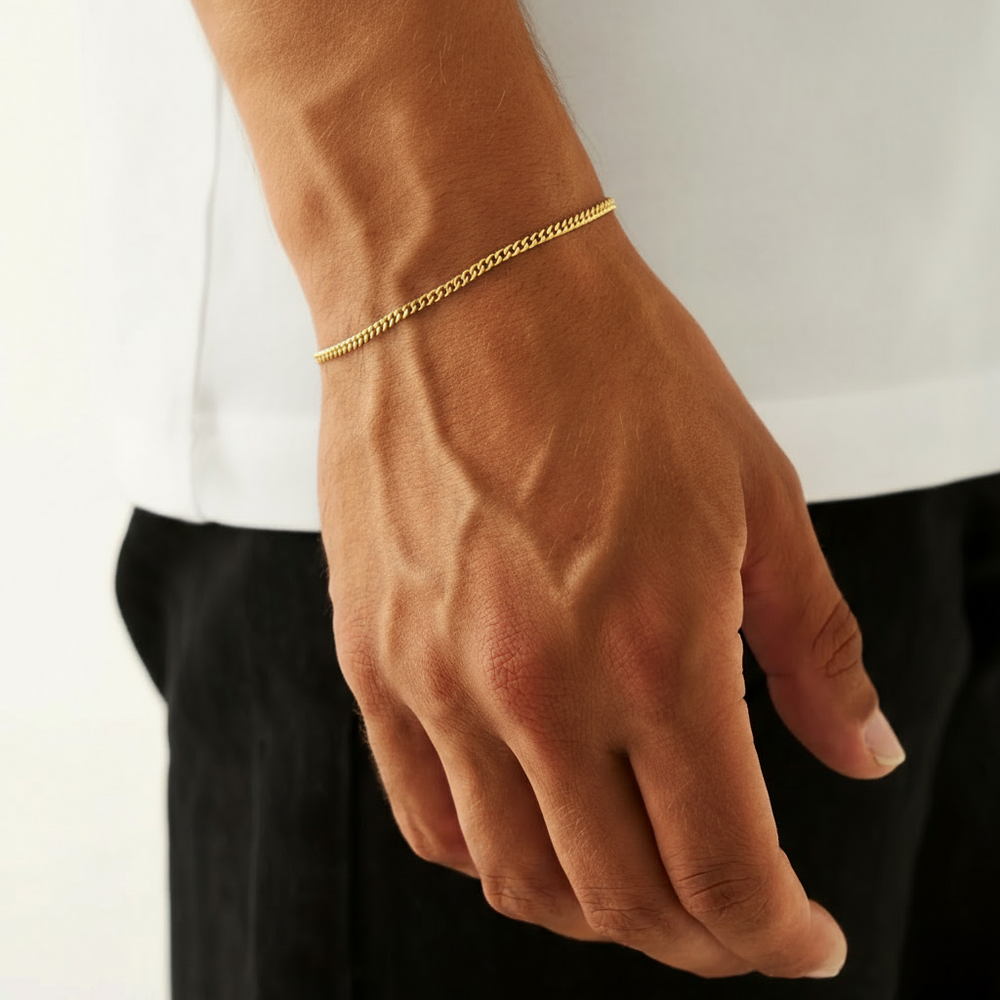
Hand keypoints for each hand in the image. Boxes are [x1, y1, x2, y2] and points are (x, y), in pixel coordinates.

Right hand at [317, 216, 903, 978]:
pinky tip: (537, 830)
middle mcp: (536, 687)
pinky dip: (495, 859)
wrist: (459, 283)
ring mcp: (439, 680)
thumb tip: (864, 750)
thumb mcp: (754, 492)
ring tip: (644, 887)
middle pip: (624, 897)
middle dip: (702, 940)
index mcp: (653, 647)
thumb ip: (813, 645)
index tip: (804, 939)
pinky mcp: (374, 659)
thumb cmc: (610, 363)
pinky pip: (428, 815)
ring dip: (599, 914)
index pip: (724, 869)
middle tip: (739, 925)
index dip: (778, 934)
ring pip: (520, 878)